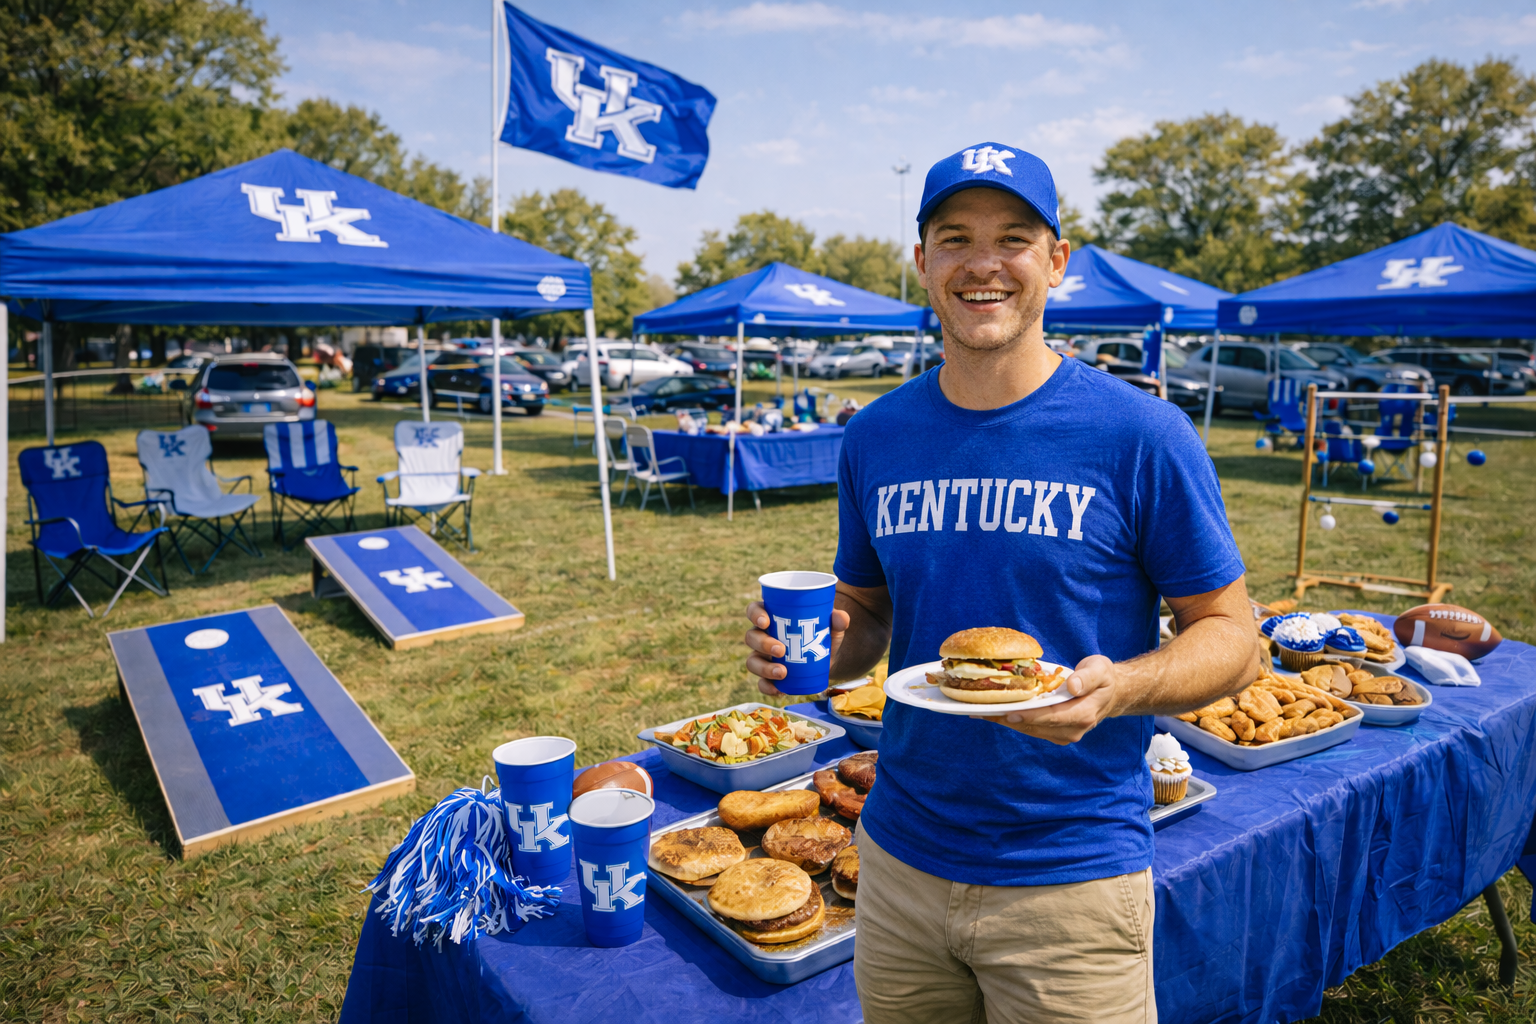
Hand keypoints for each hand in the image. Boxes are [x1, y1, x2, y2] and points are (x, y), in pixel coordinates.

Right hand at [745, 600, 848, 696]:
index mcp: (771, 617)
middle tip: (782, 650)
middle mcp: (762, 636)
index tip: (766, 621)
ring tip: (783, 672)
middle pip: (751, 637)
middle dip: (763, 643)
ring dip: (764, 668)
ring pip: (752, 661)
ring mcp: (763, 657)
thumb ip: (837, 620)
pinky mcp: (769, 677)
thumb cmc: (820, 635)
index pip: (754, 610)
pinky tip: (779, 690)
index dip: (755, 615)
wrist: (825, 660)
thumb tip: (841, 618)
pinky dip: (768, 687)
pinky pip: (761, 683)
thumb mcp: (830, 627)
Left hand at [973, 654, 1120, 744]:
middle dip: (1008, 717)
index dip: (1029, 716)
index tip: (1008, 712)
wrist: (1110, 694)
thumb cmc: (1103, 677)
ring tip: (980, 710)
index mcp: (1083, 715)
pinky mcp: (1054, 734)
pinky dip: (1011, 720)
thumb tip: (1072, 686)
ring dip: (1005, 720)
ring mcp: (1063, 735)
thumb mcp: (1100, 669)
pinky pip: (1029, 727)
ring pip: (1028, 729)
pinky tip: (993, 711)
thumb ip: (1087, 677)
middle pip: (1035, 725)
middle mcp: (1072, 730)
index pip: (1051, 717)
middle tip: (982, 709)